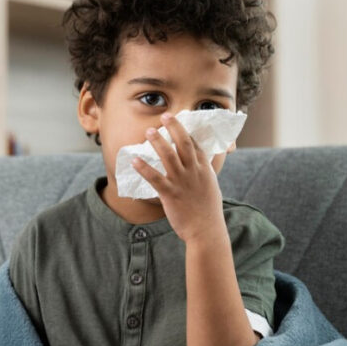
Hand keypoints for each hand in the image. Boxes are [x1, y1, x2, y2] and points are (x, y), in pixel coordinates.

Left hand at [131, 113, 225, 242]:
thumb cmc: (209, 211)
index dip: (186, 131)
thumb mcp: (212, 188)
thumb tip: (201, 166)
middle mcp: (194, 172)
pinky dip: (144, 168)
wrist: (207, 230)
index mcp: (205, 170)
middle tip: (165, 115)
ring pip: (168, 156)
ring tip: (148, 131)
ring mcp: (182, 182)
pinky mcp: (170, 194)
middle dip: (174, 127)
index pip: (196, 145)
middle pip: (184, 144)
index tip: (178, 120)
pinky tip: (134, 160)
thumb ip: (205, 174)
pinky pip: (155, 178)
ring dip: (157, 142)